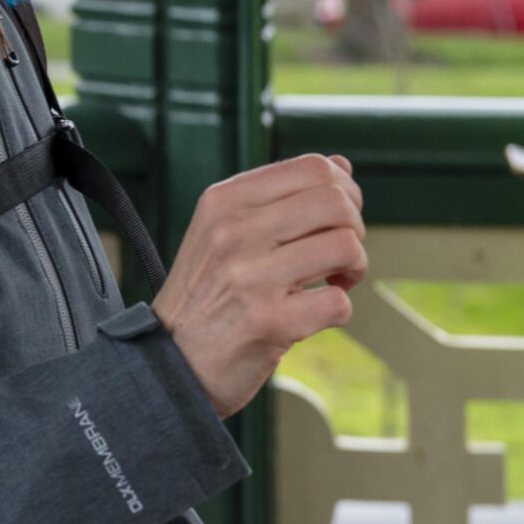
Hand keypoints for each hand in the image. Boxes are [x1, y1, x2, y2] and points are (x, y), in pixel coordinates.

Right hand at [153, 154, 366, 418]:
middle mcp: (233, 232)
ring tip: (332, 281)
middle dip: (355, 228)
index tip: (336, 219)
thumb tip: (340, 164)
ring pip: (346, 246)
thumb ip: (278, 197)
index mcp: (222, 201)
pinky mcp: (269, 321)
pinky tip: (313, 312)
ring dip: (354, 268)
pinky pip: (338, 302)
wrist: (169, 359)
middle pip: (336, 202)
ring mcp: (249, 276)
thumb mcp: (221, 231)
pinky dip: (338, 310)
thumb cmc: (204, 294)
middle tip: (338, 253)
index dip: (344, 191)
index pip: (312, 167)